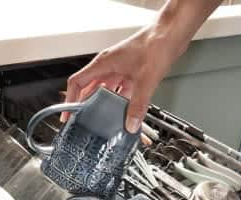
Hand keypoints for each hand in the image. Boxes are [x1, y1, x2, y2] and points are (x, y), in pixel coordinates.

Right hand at [62, 0, 222, 132]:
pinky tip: (123, 112)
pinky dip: (119, 102)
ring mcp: (119, 69)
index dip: (70, 100)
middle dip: (85, 106)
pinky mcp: (130, 72)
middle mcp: (108, 66)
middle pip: (89, 89)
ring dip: (103, 104)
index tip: (68, 114)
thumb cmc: (156, 44)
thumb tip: (131, 124)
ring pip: (105, 90)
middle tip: (83, 121)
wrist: (172, 33)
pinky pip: (119, 90)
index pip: (77, 83)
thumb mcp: (145, 79)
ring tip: (102, 120)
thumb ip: (138, 105)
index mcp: (103, 64)